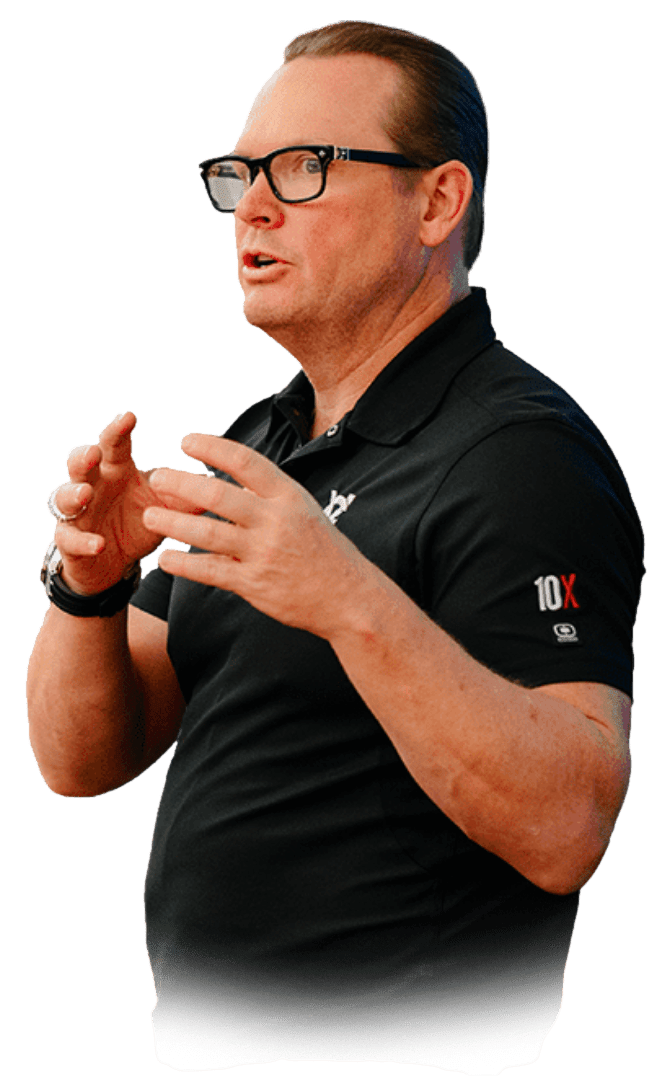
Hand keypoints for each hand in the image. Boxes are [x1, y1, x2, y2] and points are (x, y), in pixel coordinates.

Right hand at [48, 412, 203, 595]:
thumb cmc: (139, 522)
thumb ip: (190, 496)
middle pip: (80, 464)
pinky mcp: (70, 541)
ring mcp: (77, 513)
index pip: (114, 444)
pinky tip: (98, 543)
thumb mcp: (166, 508)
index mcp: (117, 470)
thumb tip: (228, 484)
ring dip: (72, 494)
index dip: (118, 429)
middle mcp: (92, 486)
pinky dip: (83, 541)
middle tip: (93, 452)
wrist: (114, 562)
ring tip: (85, 494)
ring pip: (63, 498)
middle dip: (83, 456)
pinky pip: (71, 539)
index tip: (129, 416)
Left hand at [143, 433, 374, 639]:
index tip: (186, 440)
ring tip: (149, 517)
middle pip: (217, 493)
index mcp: (288, 495)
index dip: (211, 447)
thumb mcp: (303, 510)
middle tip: (157, 477)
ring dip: (172, 523)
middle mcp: (275, 520)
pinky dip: (183, 564)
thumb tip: (231, 477)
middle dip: (180, 484)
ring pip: (206, 533)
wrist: (349, 597)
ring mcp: (263, 552)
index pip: (245, 461)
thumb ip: (267, 496)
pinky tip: (166, 560)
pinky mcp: (254, 584)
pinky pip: (209, 570)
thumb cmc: (323, 551)